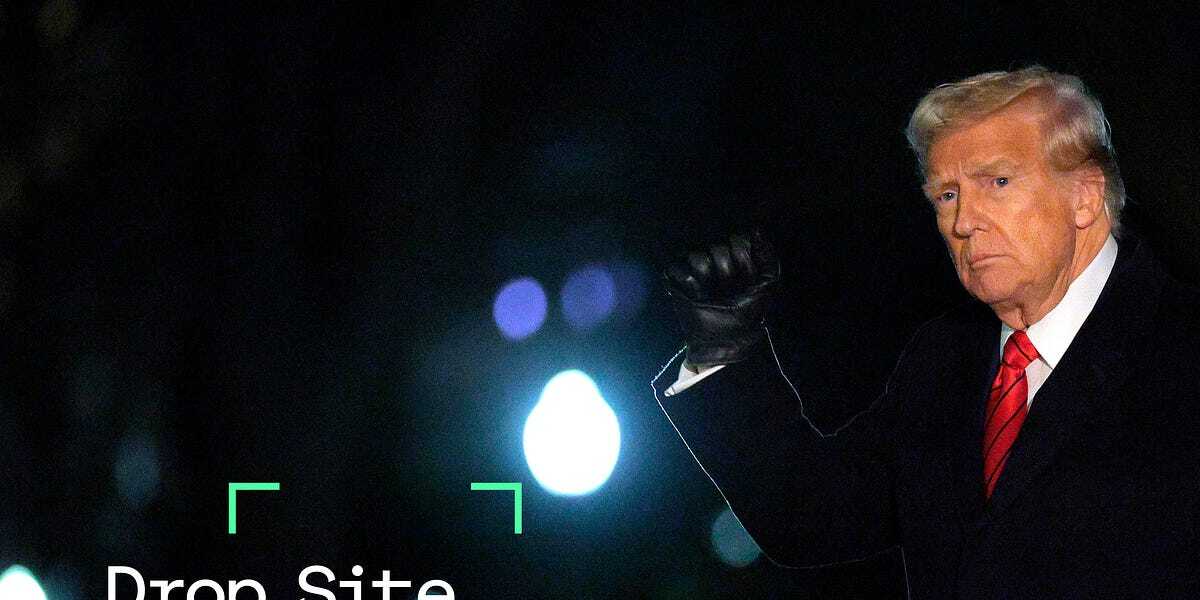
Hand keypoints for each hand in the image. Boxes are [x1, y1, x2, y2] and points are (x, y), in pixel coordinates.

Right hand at [663, 230, 780, 367]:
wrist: (724, 340)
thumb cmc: (748, 314)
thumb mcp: (768, 286)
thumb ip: (767, 257)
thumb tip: (757, 230)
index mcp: (736, 260)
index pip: (737, 241)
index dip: (742, 256)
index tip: (746, 276)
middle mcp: (715, 263)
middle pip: (717, 248)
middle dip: (725, 270)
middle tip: (728, 288)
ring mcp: (696, 272)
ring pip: (697, 256)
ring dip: (706, 277)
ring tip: (710, 293)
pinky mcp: (677, 282)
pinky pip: (678, 269)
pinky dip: (687, 283)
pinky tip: (695, 295)